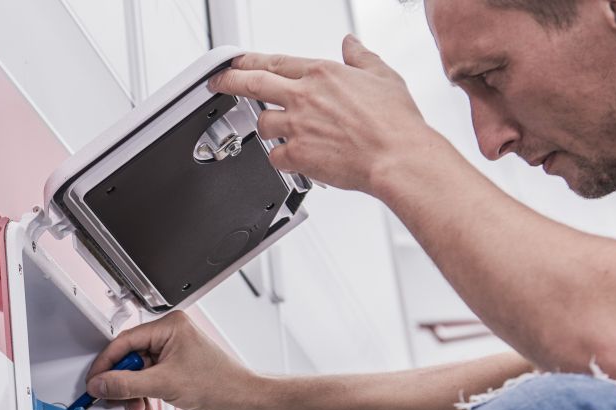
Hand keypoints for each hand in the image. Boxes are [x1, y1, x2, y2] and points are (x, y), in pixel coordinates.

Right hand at [86, 311, 258, 409]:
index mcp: (169, 325)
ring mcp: (173, 349)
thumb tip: (101, 384)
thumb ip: (126, 384)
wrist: (242, 398)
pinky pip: (151, 378)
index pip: (124, 341)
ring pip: (139, 371)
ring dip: (135, 393)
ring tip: (138, 409)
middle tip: (116, 399)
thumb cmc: (218, 383)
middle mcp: (170, 333)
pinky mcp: (176, 365)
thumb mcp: (163, 384)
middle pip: (130, 357)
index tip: (95, 382)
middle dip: (124, 383)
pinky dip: (146, 395)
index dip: (106, 364)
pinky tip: (147, 409)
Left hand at [208, 35, 427, 195]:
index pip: (275, 61)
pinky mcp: (298, 155)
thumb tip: (352, 45)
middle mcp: (304, 96)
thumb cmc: (395, 122)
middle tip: (218, 83)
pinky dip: (281, 159)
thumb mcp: (382, 76)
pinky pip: (275, 157)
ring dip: (268, 128)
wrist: (397, 156)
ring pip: (262, 124)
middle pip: (252, 83)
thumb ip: (361, 58)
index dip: (251, 61)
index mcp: (322, 72)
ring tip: (280, 132)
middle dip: (229, 81)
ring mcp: (298, 126)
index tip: (239, 62)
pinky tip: (293, 159)